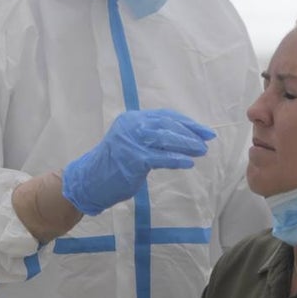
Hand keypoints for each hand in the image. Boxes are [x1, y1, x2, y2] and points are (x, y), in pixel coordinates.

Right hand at [62, 109, 215, 215]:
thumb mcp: (133, 142)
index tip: (203, 130)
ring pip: (166, 138)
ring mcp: (131, 142)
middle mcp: (131, 126)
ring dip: (187, 144)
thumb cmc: (115, 164)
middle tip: (207, 139)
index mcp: (132, 119)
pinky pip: (161, 157)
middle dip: (190, 132)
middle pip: (168, 125)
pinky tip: (188, 162)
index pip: (165, 116)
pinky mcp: (133, 159)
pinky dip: (177, 159)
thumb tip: (184, 136)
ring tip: (201, 150)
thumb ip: (152, 136)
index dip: (186, 122)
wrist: (89, 181)